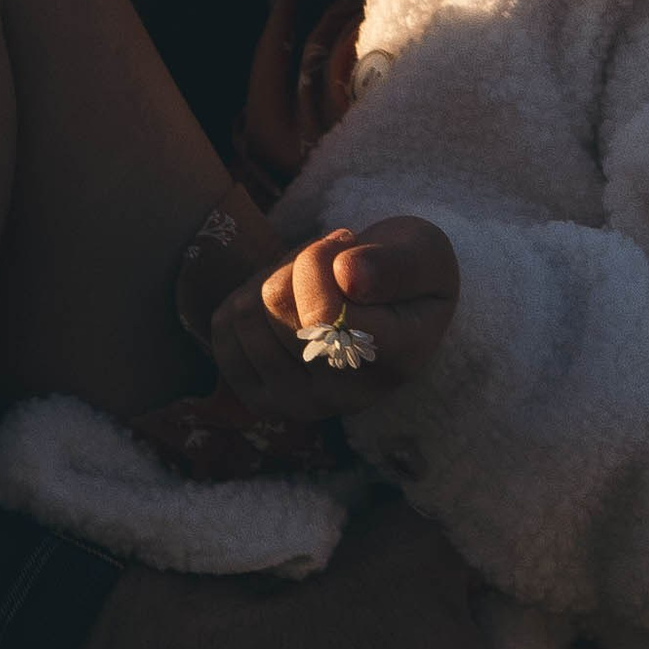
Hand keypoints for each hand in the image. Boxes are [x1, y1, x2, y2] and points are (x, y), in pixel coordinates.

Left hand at [205, 217, 460, 421]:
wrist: (392, 308)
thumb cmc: (405, 271)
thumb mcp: (424, 252)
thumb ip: (396, 264)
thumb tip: (349, 276)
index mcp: (396, 361)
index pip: (324, 310)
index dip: (322, 257)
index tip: (348, 243)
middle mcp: (346, 397)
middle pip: (276, 301)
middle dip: (295, 263)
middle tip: (328, 263)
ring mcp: (300, 405)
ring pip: (245, 313)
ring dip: (270, 279)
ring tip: (308, 282)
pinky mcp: (262, 400)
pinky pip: (223, 330)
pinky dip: (246, 298)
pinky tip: (283, 303)